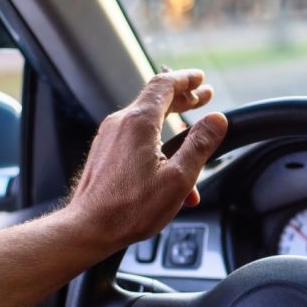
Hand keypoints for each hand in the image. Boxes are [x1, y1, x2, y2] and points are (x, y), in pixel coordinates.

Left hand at [67, 69, 226, 250]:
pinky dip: (158, 141)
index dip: (186, 79)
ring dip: (172, 122)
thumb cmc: (131, 208)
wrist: (89, 227)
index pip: (164, 85)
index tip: (201, 79)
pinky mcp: (105, 152)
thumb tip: (217, 120)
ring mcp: (109, 137)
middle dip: (183, 97)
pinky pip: (135, 138)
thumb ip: (200, 145)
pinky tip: (172, 166)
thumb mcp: (178, 177)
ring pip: (146, 120)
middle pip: (155, 99)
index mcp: (139, 123)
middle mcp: (120, 123)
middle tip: (204, 96)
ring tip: (193, 133)